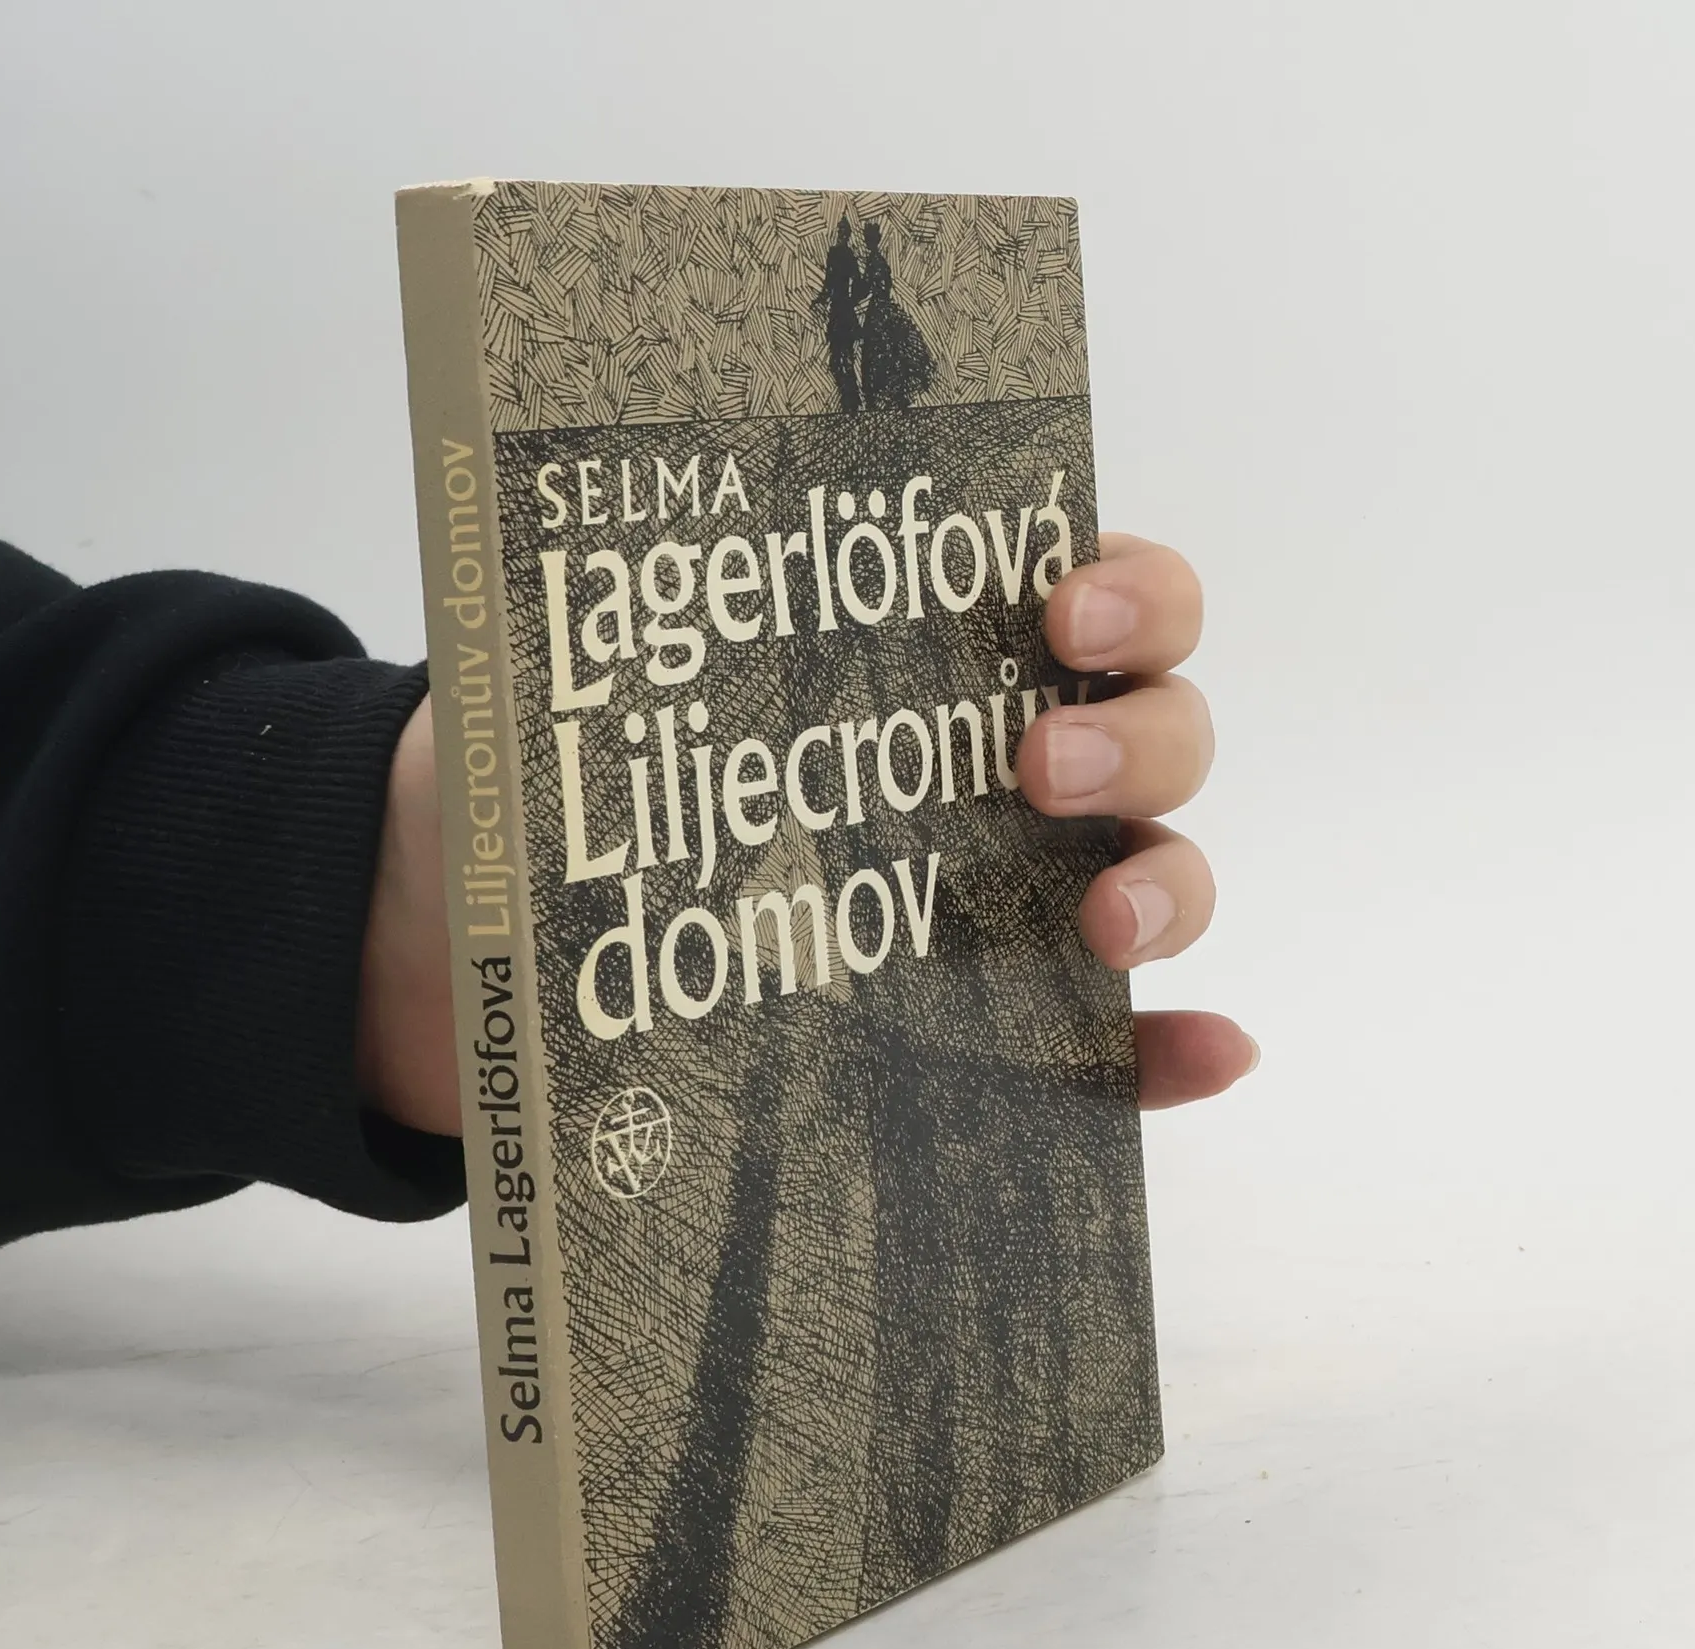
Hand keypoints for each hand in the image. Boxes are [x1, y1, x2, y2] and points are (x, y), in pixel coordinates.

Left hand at [359, 532, 1251, 1133]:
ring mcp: (1009, 905)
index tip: (1056, 614)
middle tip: (1034, 768)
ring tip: (1101, 925)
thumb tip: (584, 551)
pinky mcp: (996, 1032)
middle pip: (1158, 733)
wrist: (487, 954)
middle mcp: (1004, 773)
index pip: (1096, 599)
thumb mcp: (574, 690)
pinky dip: (1174, 1050)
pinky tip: (1208, 1052)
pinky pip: (1118, 1043)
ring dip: (1169, 885)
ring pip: (1159, 872)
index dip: (1127, 593)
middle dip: (1136, 740)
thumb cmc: (554, 796)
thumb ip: (614, 622)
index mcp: (933, 663)